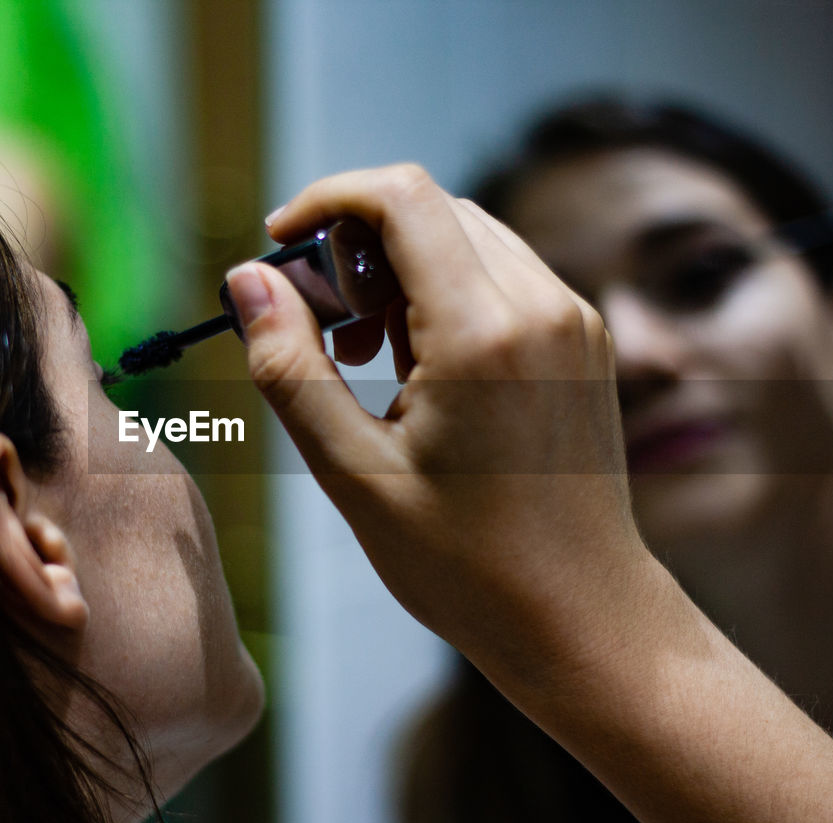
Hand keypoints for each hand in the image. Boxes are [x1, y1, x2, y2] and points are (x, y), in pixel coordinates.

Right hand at [226, 164, 656, 685]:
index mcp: (484, 333)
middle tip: (322, 329)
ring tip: (367, 359)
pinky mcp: (584, 339)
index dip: (326, 200)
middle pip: (430, 208)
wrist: (580, 616)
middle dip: (357, 245)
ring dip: (399, 269)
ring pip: (467, 235)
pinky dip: (446, 293)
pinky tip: (421, 370)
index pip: (401, 196)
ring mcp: (574, 319)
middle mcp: (542, 306)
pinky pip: (502, 274)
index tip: (280, 245)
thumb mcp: (354, 472)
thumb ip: (290, 367)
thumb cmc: (466, 564)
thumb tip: (249, 280)